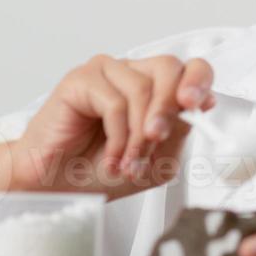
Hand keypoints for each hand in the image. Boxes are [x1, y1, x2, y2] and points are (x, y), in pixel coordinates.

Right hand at [0, 55, 215, 223]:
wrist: (56, 187)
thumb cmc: (99, 170)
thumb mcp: (156, 160)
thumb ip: (179, 132)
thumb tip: (197, 108)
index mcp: (156, 88)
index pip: (190, 68)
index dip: (199, 81)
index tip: (198, 106)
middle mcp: (133, 73)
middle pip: (169, 68)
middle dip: (168, 109)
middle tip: (158, 139)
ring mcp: (107, 72)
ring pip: (142, 88)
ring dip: (140, 134)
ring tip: (129, 164)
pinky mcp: (81, 79)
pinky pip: (114, 102)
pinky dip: (119, 136)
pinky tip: (113, 159)